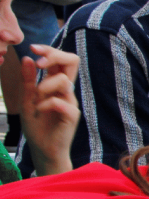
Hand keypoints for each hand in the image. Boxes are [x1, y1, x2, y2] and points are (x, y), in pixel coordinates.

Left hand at [19, 45, 79, 176]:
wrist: (43, 150)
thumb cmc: (37, 126)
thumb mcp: (26, 100)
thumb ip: (28, 81)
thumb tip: (27, 58)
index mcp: (56, 85)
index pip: (60, 60)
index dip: (50, 50)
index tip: (33, 48)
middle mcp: (66, 90)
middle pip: (72, 62)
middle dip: (55, 56)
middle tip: (40, 63)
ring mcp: (71, 102)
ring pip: (65, 81)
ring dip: (45, 86)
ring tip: (35, 100)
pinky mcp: (72, 116)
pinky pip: (61, 102)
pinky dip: (46, 104)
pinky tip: (39, 112)